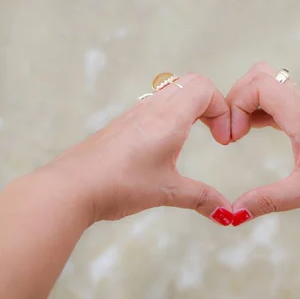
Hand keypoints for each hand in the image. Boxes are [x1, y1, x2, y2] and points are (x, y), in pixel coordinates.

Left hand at [38, 73, 233, 224]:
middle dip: (210, 105)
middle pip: (190, 83)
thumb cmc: (120, 184)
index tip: (222, 140)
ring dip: (190, 108)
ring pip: (170, 91)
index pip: (204, 88)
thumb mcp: (167, 192)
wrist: (72, 187)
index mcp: (168, 118)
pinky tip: (165, 146)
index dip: (222, 110)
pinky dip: (170, 115)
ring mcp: (134, 113)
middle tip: (214, 134)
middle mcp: (152, 108)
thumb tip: (228, 214)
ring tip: (192, 138)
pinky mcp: (121, 124)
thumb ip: (202, 198)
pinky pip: (153, 104)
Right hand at [226, 63, 299, 224]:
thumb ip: (268, 200)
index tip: (232, 139)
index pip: (257, 85)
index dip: (235, 105)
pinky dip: (258, 110)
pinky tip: (253, 133)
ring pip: (268, 85)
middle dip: (236, 99)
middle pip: (259, 76)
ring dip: (247, 104)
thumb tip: (233, 214)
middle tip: (231, 133)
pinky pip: (277, 101)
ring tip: (238, 135)